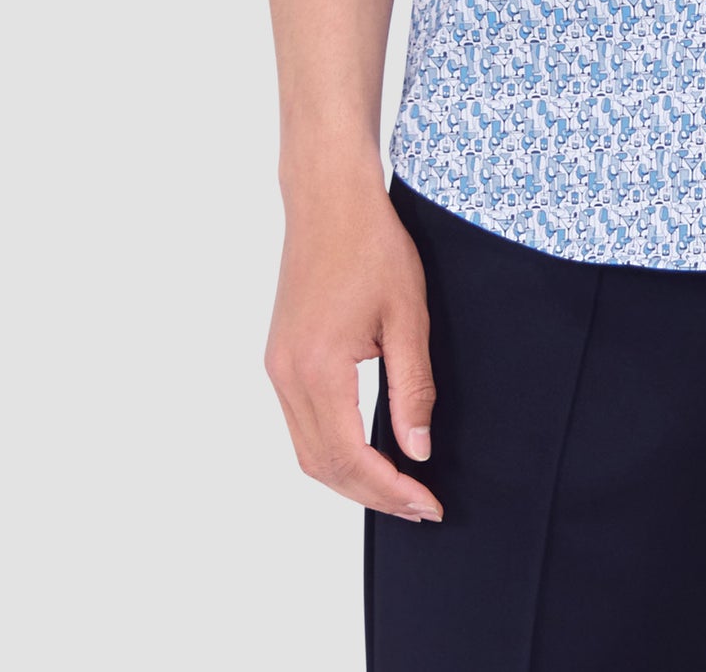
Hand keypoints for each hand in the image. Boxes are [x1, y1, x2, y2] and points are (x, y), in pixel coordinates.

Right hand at [265, 171, 442, 521]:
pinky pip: (300, 424)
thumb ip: (412, 388)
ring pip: (307, 450)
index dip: (390, 490)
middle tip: (419, 506)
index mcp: (318, 368)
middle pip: (323, 466)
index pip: (351, 457)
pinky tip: (364, 451)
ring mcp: (277, 368)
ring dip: (349, 478)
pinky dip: (331, 450)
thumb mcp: (407, 315)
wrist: (328, 199)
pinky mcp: (279, 357)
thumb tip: (417, 449)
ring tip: (396, 487)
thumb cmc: (371, 245)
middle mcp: (287, 375)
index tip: (428, 504)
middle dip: (371, 494)